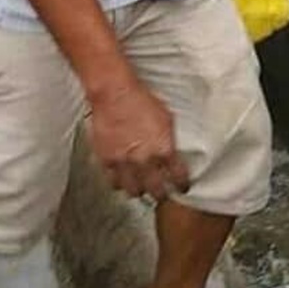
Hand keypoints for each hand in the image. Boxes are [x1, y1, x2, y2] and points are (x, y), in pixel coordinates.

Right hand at [86, 73, 189, 201]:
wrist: (114, 94)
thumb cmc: (140, 99)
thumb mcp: (166, 117)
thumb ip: (168, 139)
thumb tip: (171, 150)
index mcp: (164, 149)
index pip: (178, 177)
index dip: (181, 184)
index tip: (181, 187)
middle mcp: (146, 160)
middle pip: (157, 191)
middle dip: (161, 194)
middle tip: (161, 193)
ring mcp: (125, 163)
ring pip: (134, 191)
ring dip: (138, 190)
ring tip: (139, 187)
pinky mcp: (107, 160)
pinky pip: (113, 181)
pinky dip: (118, 182)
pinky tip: (121, 179)